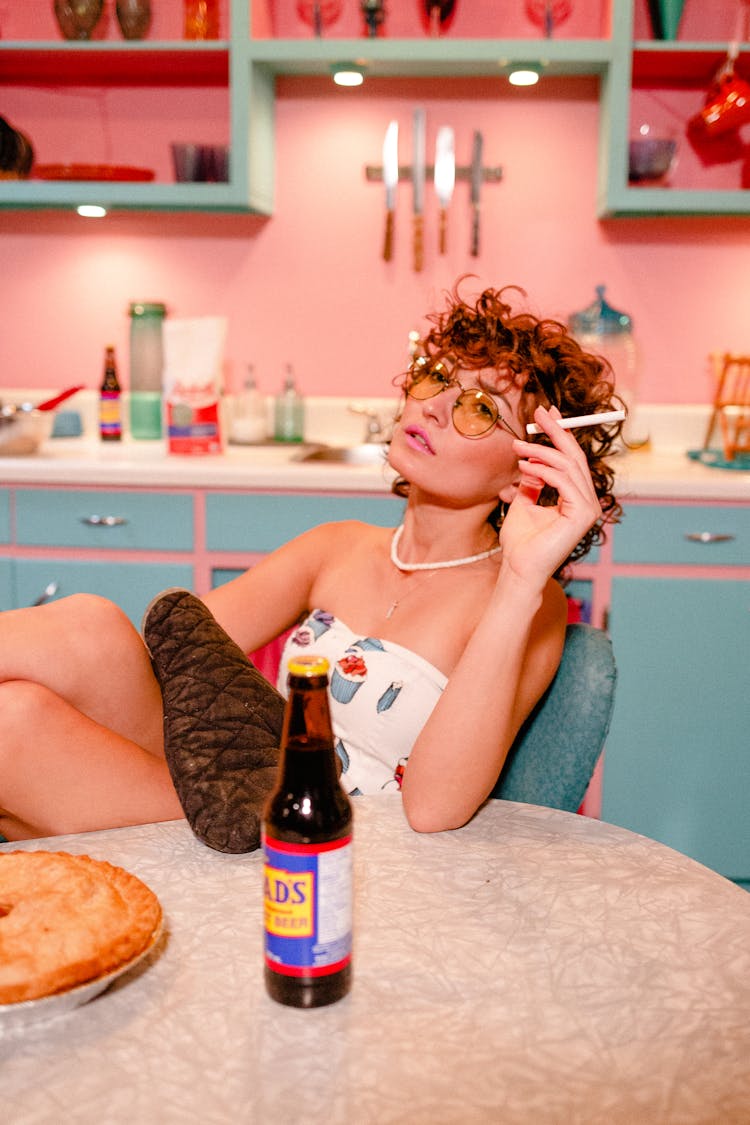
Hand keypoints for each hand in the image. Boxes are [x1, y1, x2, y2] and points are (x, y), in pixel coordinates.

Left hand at [500, 405, 602, 584]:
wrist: (518, 568)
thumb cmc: (520, 542)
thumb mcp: (524, 502)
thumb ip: (532, 482)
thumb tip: (530, 459)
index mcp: (577, 498)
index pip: (572, 459)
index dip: (561, 434)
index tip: (546, 414)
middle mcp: (587, 501)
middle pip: (575, 456)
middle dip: (556, 431)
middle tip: (539, 412)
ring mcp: (588, 508)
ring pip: (568, 466)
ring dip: (541, 452)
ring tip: (518, 448)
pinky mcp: (582, 514)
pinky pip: (563, 481)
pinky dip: (542, 470)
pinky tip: (524, 467)